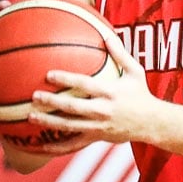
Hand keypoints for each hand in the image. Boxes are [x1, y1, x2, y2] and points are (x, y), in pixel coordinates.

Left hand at [28, 31, 154, 150]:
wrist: (151, 122)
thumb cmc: (141, 94)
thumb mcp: (135, 72)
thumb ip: (120, 53)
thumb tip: (107, 34)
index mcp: (111, 92)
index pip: (85, 84)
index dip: (67, 79)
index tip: (49, 74)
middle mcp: (103, 110)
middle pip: (73, 107)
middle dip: (53, 102)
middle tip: (35, 96)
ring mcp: (98, 127)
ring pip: (69, 127)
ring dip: (49, 123)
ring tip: (31, 117)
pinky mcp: (96, 138)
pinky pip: (72, 145)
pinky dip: (55, 148)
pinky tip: (39, 146)